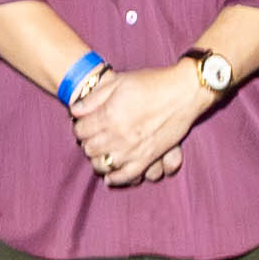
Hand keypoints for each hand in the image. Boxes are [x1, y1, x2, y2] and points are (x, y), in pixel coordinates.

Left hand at [72, 63, 203, 184]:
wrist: (184, 92)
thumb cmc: (152, 82)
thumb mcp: (119, 82)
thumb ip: (94, 98)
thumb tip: (74, 111)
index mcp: (109, 115)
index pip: (81, 130)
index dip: (79, 127)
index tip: (84, 123)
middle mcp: (118, 135)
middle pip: (90, 148)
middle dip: (87, 141)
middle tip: (92, 135)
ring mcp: (133, 149)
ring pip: (103, 164)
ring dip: (97, 159)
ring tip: (100, 151)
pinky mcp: (148, 158)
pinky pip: (125, 176)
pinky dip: (114, 178)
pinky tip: (109, 175)